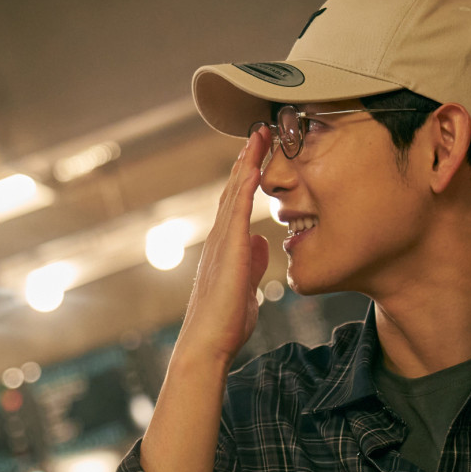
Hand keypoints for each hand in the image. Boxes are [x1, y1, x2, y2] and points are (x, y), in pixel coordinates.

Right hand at [178, 128, 270, 367]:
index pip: (236, 202)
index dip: (247, 175)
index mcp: (225, 246)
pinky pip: (237, 208)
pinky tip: (253, 165)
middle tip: (258, 130)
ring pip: (233, 191)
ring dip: (246, 162)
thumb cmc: (225, 322)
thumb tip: (262, 243)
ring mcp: (221, 240)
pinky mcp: (228, 247)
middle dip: (246, 159)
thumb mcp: (247, 286)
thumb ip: (253, 262)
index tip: (258, 152)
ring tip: (258, 136)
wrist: (208, 341)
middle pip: (232, 188)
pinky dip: (245, 184)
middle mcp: (219, 237)